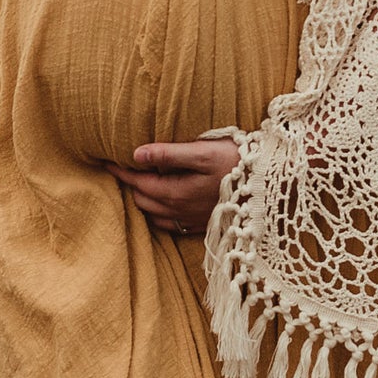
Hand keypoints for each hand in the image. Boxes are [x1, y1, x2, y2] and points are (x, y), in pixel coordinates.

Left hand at [107, 137, 238, 235]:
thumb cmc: (239, 161)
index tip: (105, 161)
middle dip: (130, 185)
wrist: (272, 184)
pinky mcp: (205, 226)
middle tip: (123, 168)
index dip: (120, 172)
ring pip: (155, 215)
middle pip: (143, 200)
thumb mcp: (203, 152)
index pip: (138, 183)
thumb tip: (137, 153)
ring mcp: (193, 221)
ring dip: (144, 200)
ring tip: (140, 183)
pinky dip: (160, 214)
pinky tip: (164, 202)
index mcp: (176, 193)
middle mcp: (181, 211)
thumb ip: (169, 153)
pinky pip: (172, 226)